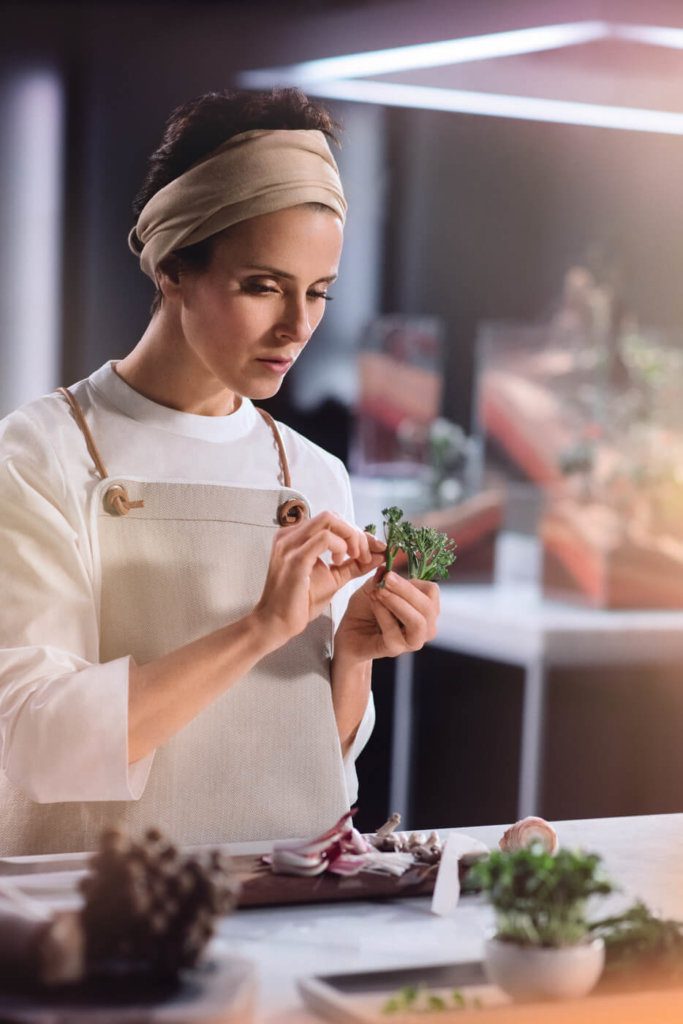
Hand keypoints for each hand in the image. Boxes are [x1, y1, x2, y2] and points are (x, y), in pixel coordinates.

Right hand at [252, 513, 385, 646]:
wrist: (277, 623)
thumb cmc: (300, 602)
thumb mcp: (333, 578)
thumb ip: (354, 564)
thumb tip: (379, 554)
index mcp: (296, 536)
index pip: (332, 520)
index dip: (356, 532)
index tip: (373, 549)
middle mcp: (290, 535)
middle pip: (332, 516)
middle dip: (356, 533)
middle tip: (364, 556)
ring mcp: (290, 544)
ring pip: (329, 520)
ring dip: (351, 538)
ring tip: (354, 559)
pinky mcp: (295, 558)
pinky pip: (324, 538)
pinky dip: (340, 546)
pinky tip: (339, 563)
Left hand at [334, 570, 439, 664]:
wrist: (350, 631)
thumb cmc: (367, 609)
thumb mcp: (376, 586)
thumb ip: (385, 577)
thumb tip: (389, 566)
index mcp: (425, 608)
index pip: (432, 592)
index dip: (412, 582)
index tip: (390, 574)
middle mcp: (425, 626)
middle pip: (428, 607)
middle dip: (405, 590)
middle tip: (386, 580)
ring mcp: (412, 641)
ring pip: (417, 622)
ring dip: (397, 603)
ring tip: (378, 592)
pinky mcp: (396, 649)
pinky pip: (394, 631)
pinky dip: (383, 613)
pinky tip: (373, 602)